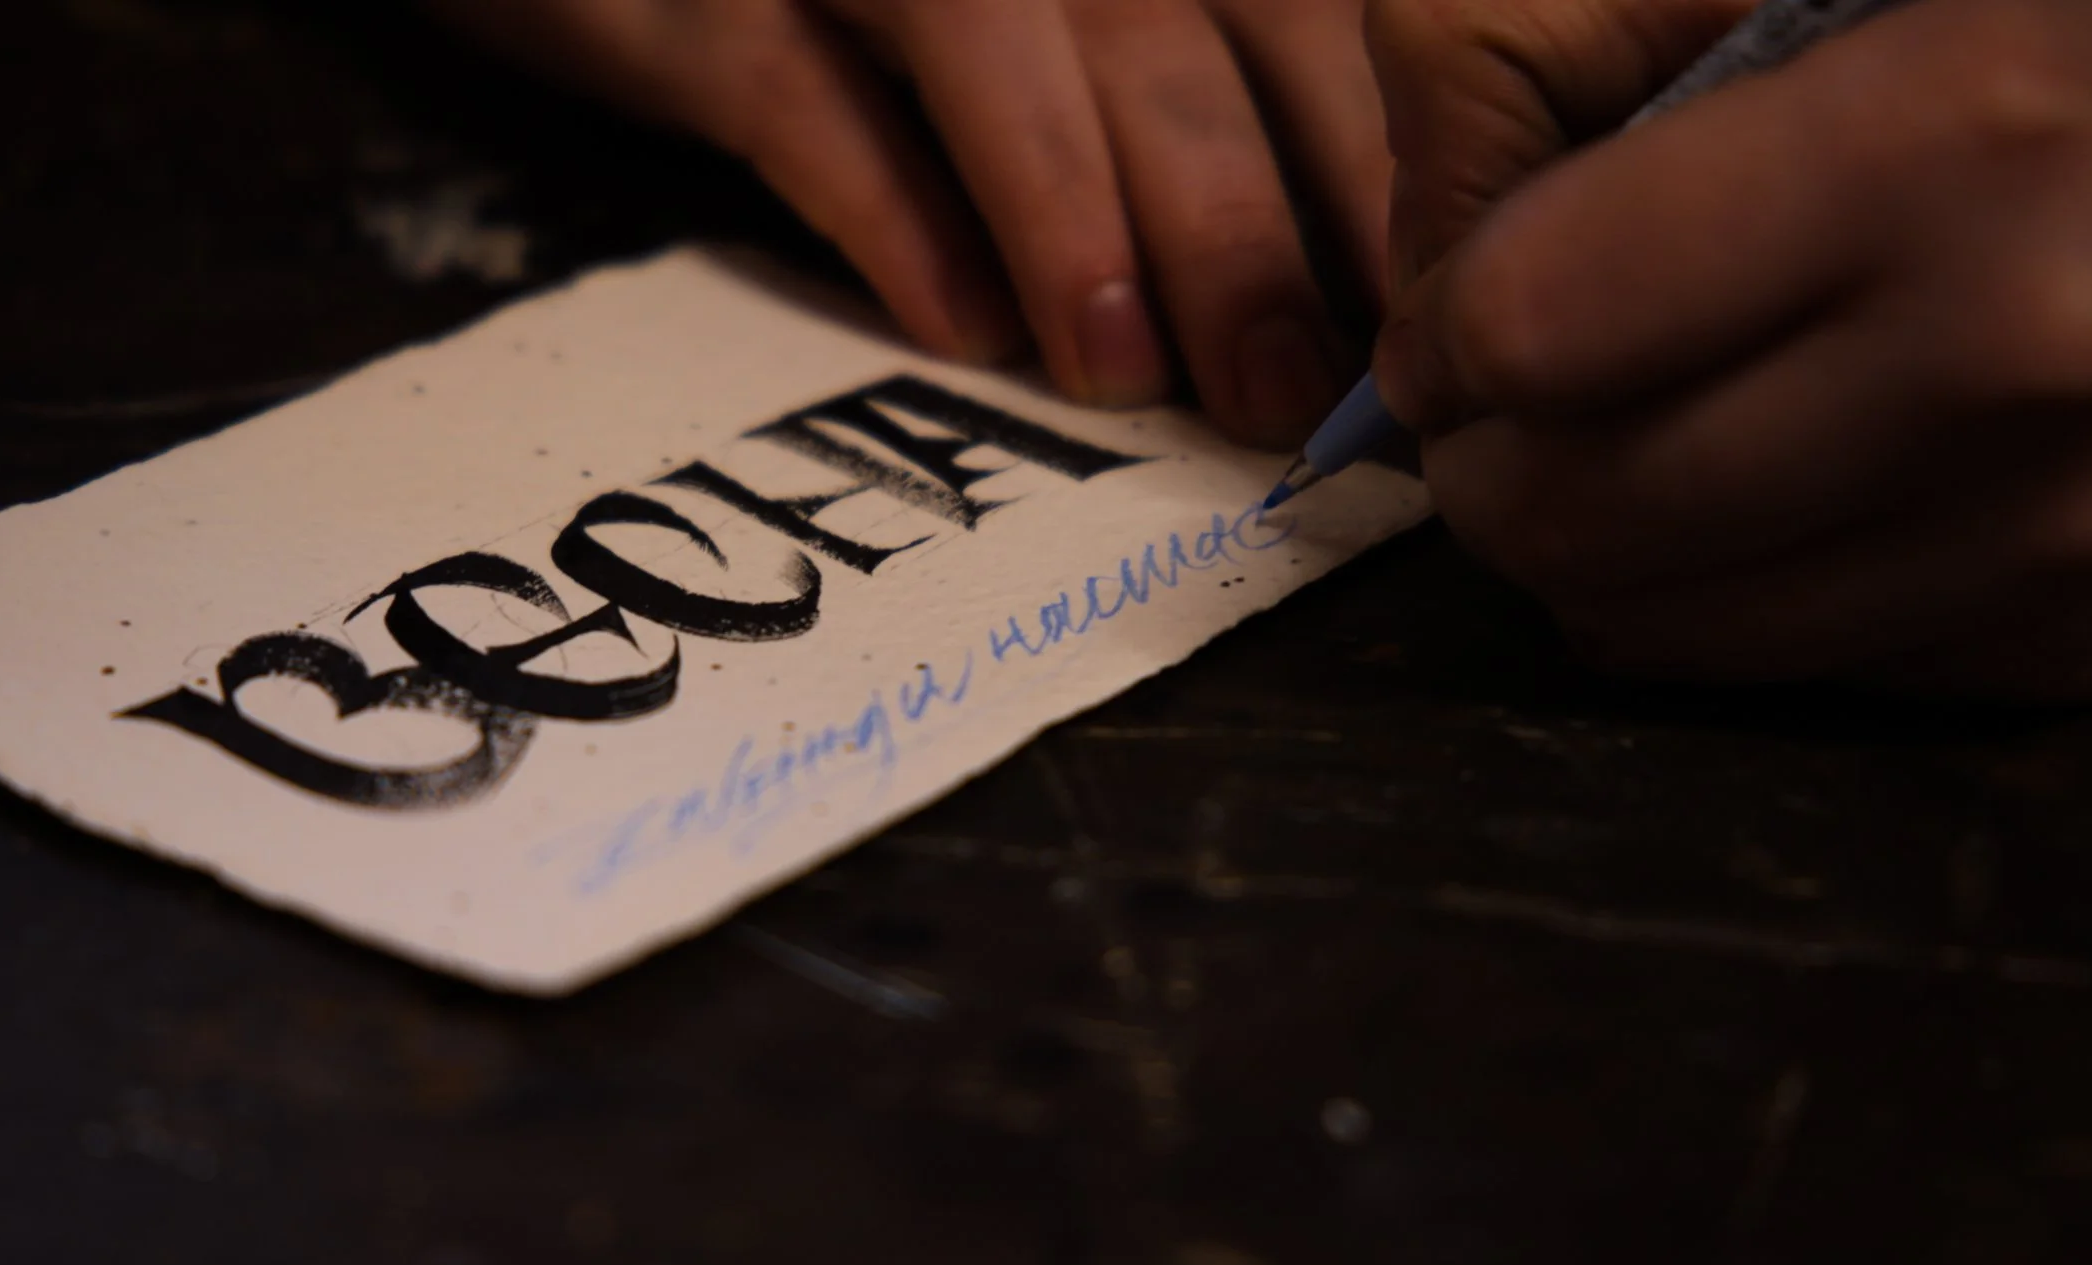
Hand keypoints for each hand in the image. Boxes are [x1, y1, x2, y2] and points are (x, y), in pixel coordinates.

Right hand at [428, 0, 1392, 447]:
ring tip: (1123, 377)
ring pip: (990, 39)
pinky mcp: (692, 3)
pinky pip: (799, 97)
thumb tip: (1318, 301)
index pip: (1286, 10)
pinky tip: (957, 330)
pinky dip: (888, 209)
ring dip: (1074, 211)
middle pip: (1160, 32)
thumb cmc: (868, 5)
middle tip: (1280, 398)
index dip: (1356, 162)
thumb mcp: (1046, 31)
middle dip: (1238, 222)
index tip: (1399, 323)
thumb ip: (1170, 106)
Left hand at [1368, 0, 2091, 698]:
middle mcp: (2032, 350)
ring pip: (1684, 631)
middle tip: (1503, 408)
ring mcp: (2088, 512)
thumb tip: (1416, 286)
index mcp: (1945, 135)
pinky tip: (1789, 487)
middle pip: (1581, 518)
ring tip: (1622, 447)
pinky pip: (1832, 665)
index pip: (1534, 330)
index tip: (1450, 320)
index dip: (1445, 329)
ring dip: (1597, 556)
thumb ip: (1519, 55)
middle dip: (1486, 468)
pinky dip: (1763, 593)